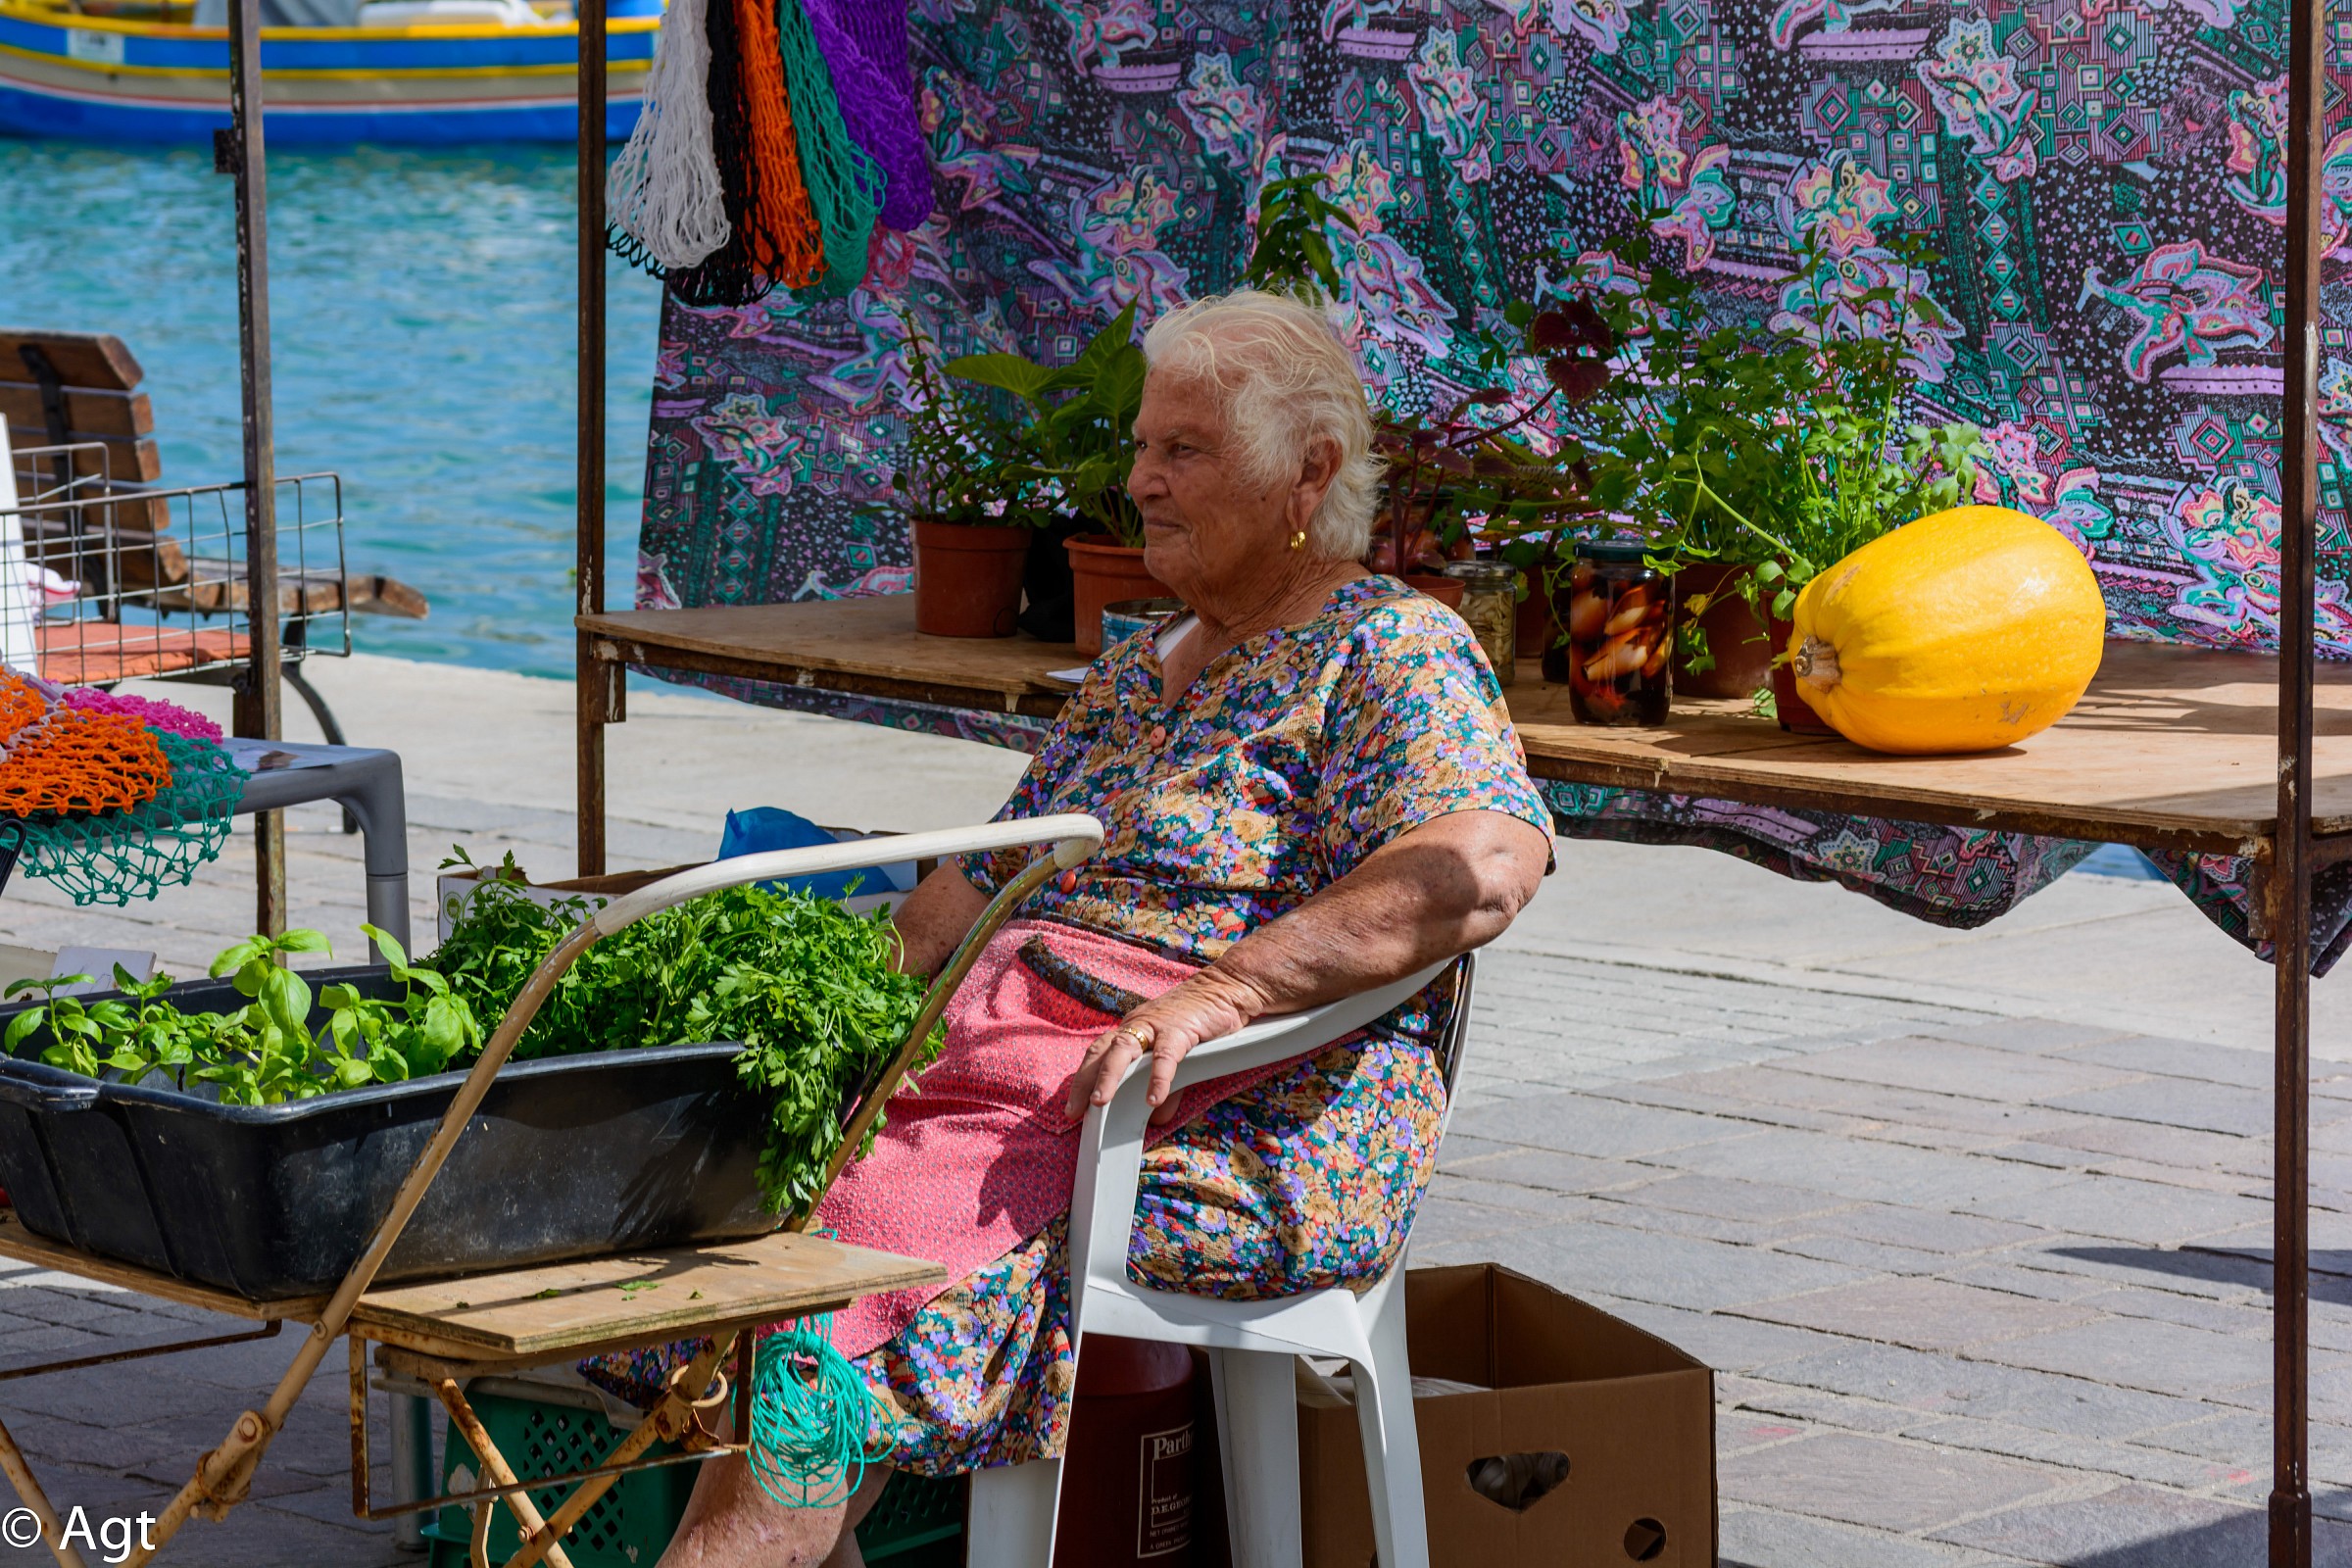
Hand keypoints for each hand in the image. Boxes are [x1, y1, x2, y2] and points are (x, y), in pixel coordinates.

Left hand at [1064, 967, 1267, 1126]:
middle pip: (1102, 1052)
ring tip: (1099, 1103)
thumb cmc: (1199, 1019)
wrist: (1226, 988)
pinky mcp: (1180, 1029)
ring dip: (1109, 1077)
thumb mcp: (1176, 1055)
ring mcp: (1156, 1025)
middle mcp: (1137, 1026)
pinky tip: (1153, 1099)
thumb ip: (1164, 1087)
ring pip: (1124, 1050)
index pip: (1098, 1054)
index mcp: (1132, 1030)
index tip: (1073, 1107)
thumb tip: (1155, 1116)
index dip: (1082, 1079)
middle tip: (1074, 1110)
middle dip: (1084, 1081)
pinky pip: (1165, 1056)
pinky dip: (1158, 1078)